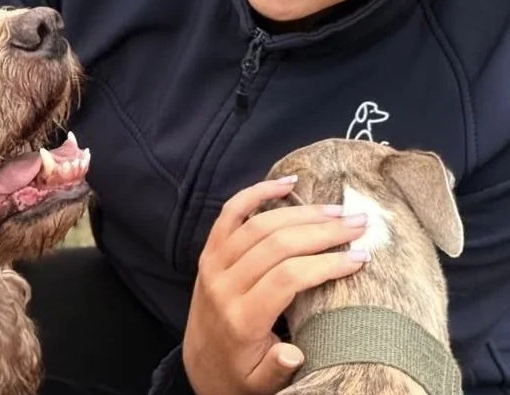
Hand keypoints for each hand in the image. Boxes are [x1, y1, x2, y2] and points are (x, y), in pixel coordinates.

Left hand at [182, 176, 369, 394]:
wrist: (200, 364)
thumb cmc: (240, 374)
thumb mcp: (260, 385)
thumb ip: (276, 369)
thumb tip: (293, 352)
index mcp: (241, 318)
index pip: (287, 278)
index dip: (325, 264)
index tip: (359, 258)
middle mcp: (223, 284)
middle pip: (276, 244)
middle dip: (323, 231)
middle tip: (358, 224)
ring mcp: (213, 262)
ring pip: (259, 223)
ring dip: (301, 212)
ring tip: (338, 210)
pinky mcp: (209, 249)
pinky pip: (231, 211)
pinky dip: (258, 192)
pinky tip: (288, 183)